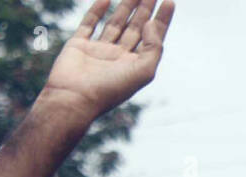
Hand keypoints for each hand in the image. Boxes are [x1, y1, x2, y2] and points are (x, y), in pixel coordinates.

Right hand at [41, 0, 174, 123]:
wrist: (75, 98)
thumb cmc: (111, 89)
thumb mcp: (143, 71)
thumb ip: (154, 48)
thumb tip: (152, 24)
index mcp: (135, 65)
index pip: (153, 38)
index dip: (162, 20)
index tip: (170, 2)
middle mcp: (119, 57)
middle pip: (136, 27)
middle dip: (145, 9)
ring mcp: (99, 50)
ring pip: (115, 23)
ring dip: (126, 6)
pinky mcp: (79, 44)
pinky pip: (90, 23)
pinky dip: (97, 10)